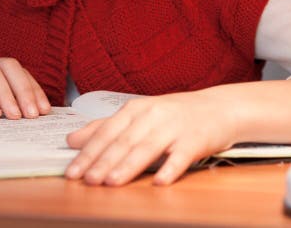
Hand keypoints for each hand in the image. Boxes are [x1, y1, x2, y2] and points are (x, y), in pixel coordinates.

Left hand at [64, 90, 238, 185]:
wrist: (218, 108)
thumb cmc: (174, 114)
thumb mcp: (138, 115)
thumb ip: (105, 127)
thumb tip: (72, 140)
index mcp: (135, 109)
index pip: (106, 132)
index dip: (88, 152)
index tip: (73, 169)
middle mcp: (152, 115)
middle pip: (123, 141)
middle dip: (103, 162)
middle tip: (87, 179)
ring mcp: (174, 127)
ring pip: (147, 148)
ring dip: (128, 166)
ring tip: (111, 182)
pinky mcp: (195, 140)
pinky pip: (181, 156)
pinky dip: (170, 168)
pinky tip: (158, 181)